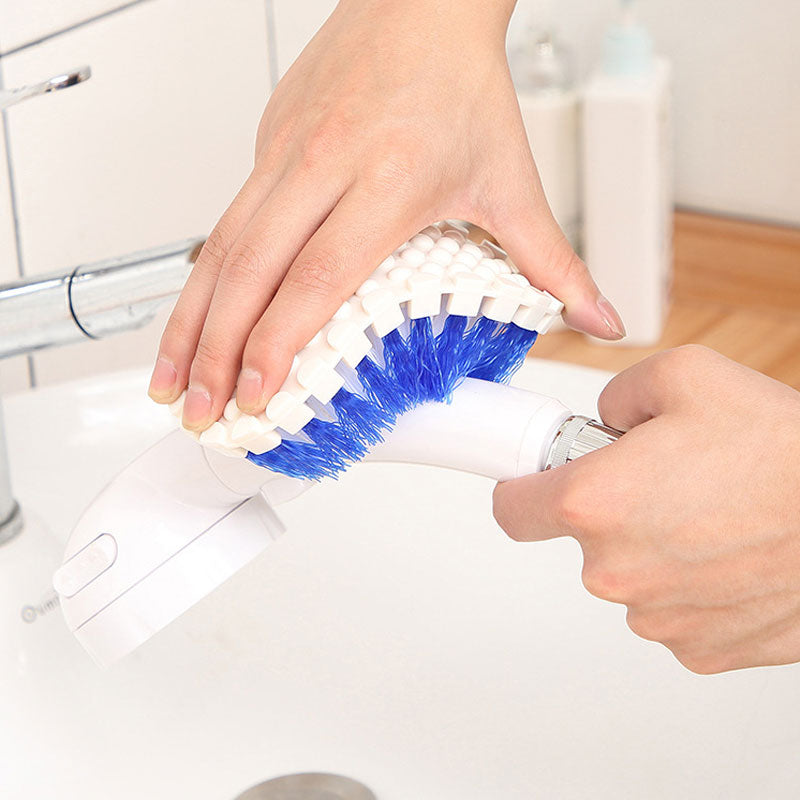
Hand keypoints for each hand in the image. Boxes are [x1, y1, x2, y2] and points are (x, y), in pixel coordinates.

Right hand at [148, 0, 623, 429]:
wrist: (420, 1)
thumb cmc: (459, 85)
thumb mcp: (512, 180)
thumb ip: (554, 262)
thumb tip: (598, 319)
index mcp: (388, 181)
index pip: (320, 278)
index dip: (280, 343)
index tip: (259, 394)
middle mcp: (323, 166)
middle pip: (251, 272)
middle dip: (217, 352)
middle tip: (203, 410)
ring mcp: (283, 153)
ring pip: (220, 248)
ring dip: (190, 322)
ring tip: (172, 380)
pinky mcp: (264, 144)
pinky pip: (224, 221)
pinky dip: (203, 279)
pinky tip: (194, 320)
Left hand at [493, 346, 799, 673]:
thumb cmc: (783, 451)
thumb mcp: (683, 374)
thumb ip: (617, 394)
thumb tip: (602, 421)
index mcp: (593, 503)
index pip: (512, 511)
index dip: (524, 490)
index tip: (536, 484)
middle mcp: (614, 571)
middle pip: (582, 539)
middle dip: (612, 510)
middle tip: (668, 482)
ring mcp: (657, 618)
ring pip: (631, 575)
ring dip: (656, 548)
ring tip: (714, 515)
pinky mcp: (700, 650)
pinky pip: (674, 608)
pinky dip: (693, 585)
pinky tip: (733, 555)